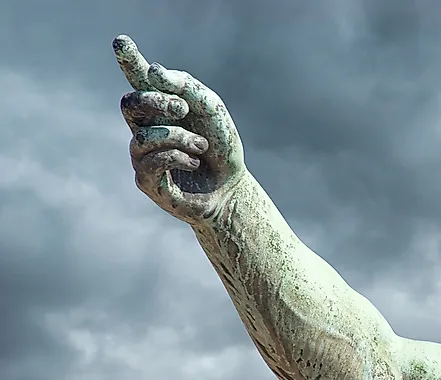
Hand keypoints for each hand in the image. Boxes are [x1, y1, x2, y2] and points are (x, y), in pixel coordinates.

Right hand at [114, 35, 246, 223]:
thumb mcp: (211, 112)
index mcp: (160, 107)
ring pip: (144, 135)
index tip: (121, 41)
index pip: (138, 80)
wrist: (231, 189)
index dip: (129, 61)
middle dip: (156, 102)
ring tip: (201, 147)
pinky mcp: (145, 181)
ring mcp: (141, 154)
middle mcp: (145, 127)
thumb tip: (153, 71)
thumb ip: (186, 88)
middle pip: (130, 104)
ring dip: (178, 137)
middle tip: (183, 107)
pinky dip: (179, 157)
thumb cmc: (220, 148)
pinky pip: (152, 160)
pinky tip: (193, 162)